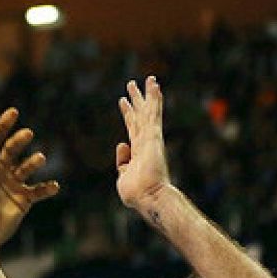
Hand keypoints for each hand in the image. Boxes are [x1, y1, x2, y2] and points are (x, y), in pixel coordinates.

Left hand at [0, 109, 60, 257]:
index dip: (2, 126)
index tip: (14, 111)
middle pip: (11, 150)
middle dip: (19, 140)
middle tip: (27, 134)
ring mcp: (12, 184)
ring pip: (26, 167)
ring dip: (33, 162)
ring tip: (40, 158)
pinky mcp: (23, 200)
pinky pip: (38, 191)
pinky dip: (47, 188)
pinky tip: (53, 186)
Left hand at [116, 76, 171, 209]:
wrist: (148, 198)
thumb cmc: (136, 193)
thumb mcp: (123, 176)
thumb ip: (121, 161)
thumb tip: (122, 144)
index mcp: (137, 152)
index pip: (132, 128)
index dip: (128, 114)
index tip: (123, 101)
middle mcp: (146, 142)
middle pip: (140, 116)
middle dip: (137, 100)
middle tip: (132, 84)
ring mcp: (151, 138)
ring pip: (149, 111)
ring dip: (147, 94)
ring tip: (148, 79)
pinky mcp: (154, 136)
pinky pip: (154, 113)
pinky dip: (155, 99)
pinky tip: (155, 85)